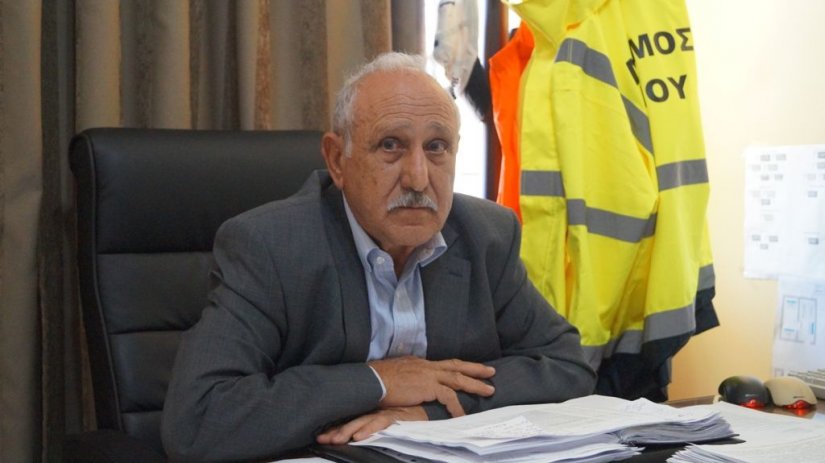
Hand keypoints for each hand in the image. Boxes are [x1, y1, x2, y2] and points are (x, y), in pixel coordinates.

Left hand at [316, 406, 426, 444]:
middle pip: (351, 421)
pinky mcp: (396, 416)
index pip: (350, 420)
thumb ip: (375, 421)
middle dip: (335, 431)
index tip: (321, 435)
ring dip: (347, 431)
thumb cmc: (409, 411)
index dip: (335, 428)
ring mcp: (384, 412)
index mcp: (371, 411)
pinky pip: (380, 423)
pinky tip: (359, 436)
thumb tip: (359, 432)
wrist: (429, 404)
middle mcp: (375, 411)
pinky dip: (369, 429)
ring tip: (335, 440)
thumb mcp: (389, 417)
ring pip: (362, 422)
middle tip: (321, 438)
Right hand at [369, 356, 495, 416]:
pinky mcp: (428, 386)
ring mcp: (428, 374)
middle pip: (456, 365)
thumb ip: (407, 376)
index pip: (443, 364)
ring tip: (489, 390)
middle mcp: (426, 366)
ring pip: (458, 378)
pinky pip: (448, 396)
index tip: (469, 368)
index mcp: (419, 363)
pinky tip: (462, 415)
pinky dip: (457, 406)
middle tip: (491, 371)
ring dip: (475, 385)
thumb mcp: (396, 374)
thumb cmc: (378, 380)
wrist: (371, 380)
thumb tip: (410, 382)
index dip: (458, 366)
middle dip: (475, 368)